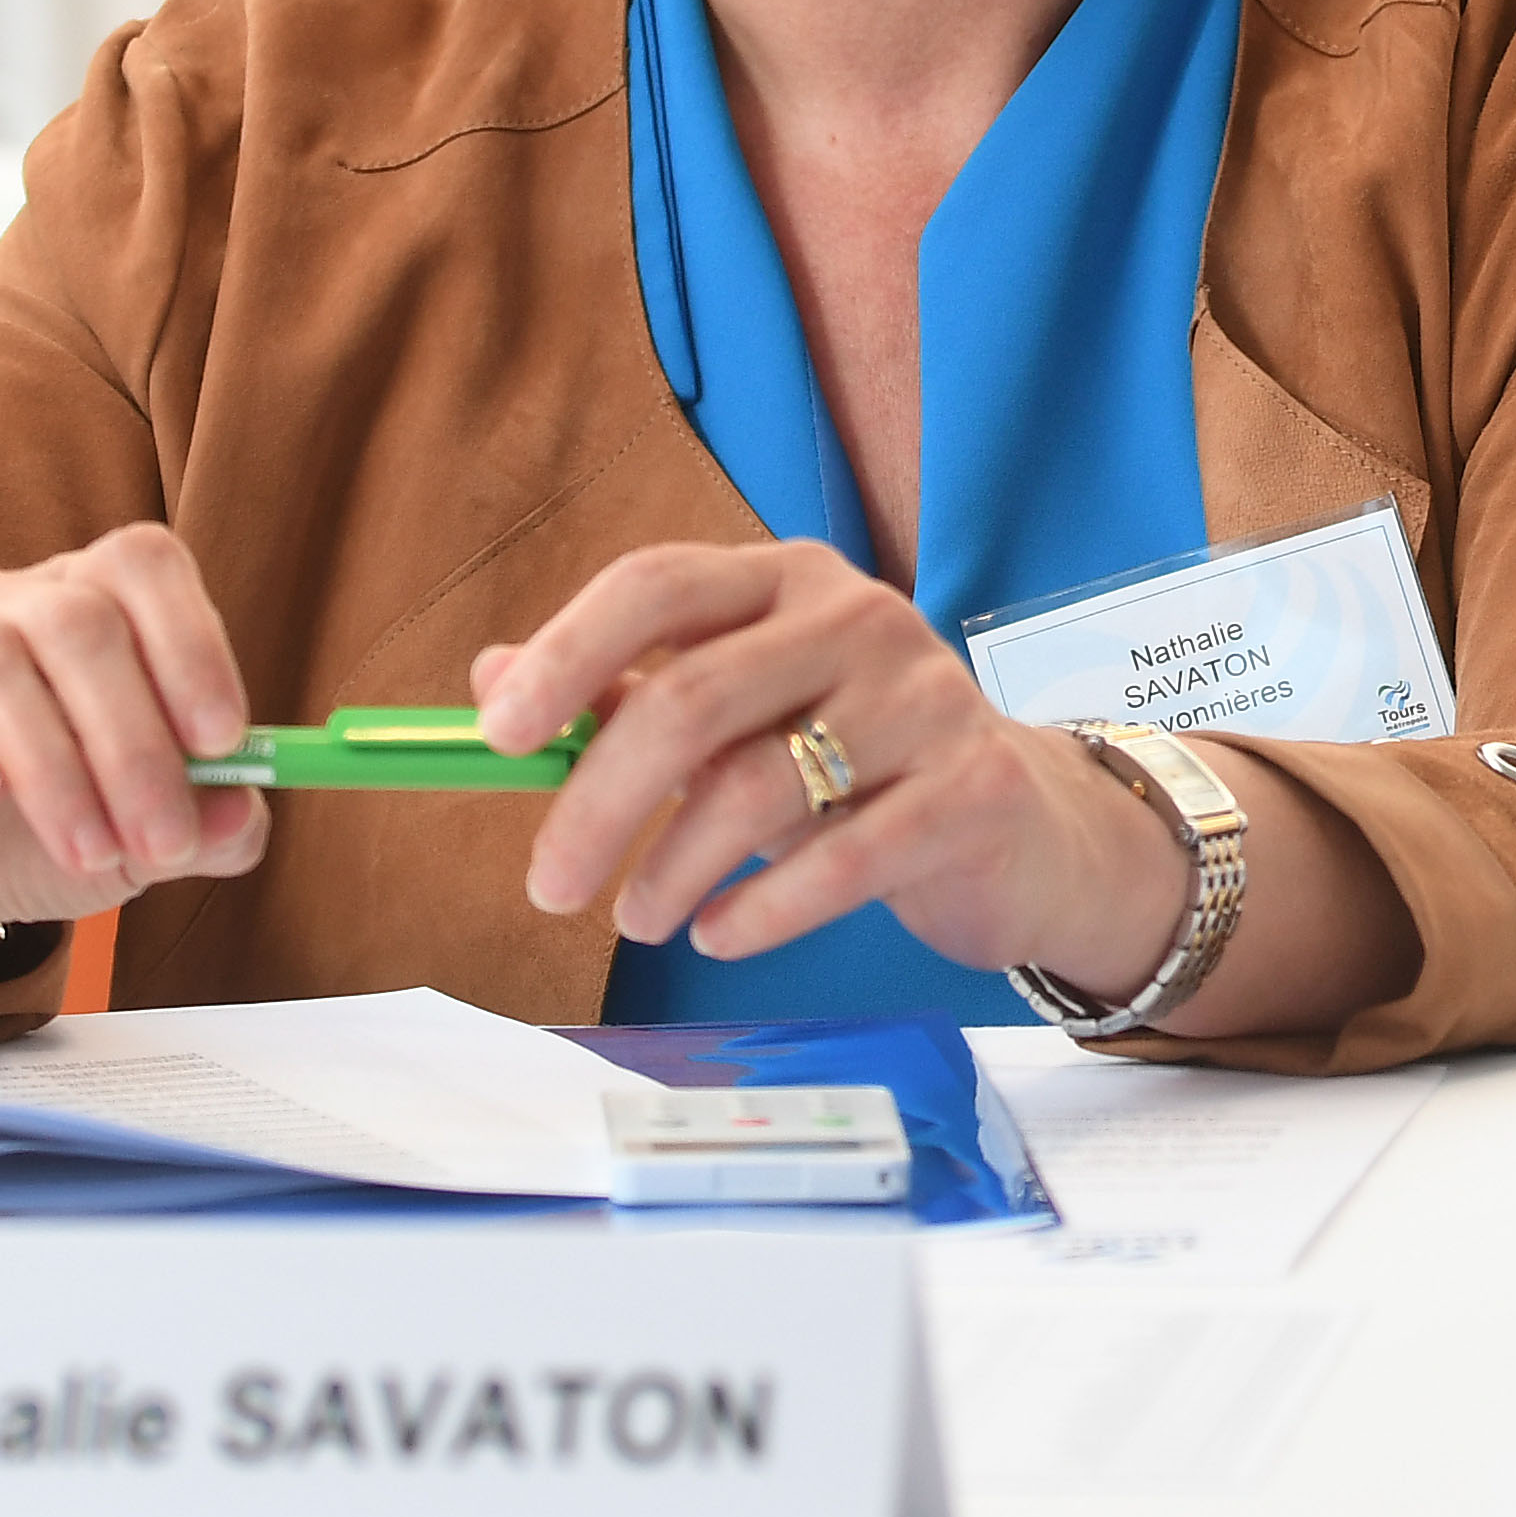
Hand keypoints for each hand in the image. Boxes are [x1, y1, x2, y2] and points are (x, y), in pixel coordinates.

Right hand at [0, 525, 270, 1039]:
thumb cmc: (34, 837)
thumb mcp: (137, 844)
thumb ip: (204, 828)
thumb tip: (241, 819)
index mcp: (88, 607)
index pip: (143, 566)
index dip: (191, 642)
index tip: (225, 740)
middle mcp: (4, 606)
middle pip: (80, 622)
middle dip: (135, 743)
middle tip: (161, 840)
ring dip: (55, 767)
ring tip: (89, 853)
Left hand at [480, 541, 1191, 998]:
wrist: (1025, 827)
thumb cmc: (860, 766)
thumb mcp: (744, 718)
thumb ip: (628, 691)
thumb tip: (491, 678)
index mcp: (788, 580)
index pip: (659, 585)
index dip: (568, 654)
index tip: (500, 739)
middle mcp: (860, 618)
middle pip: (695, 696)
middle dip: (600, 802)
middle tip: (550, 883)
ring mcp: (925, 699)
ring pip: (759, 787)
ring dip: (673, 869)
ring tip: (637, 918)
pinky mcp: (974, 788)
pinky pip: (842, 859)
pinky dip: (761, 911)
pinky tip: (720, 936)